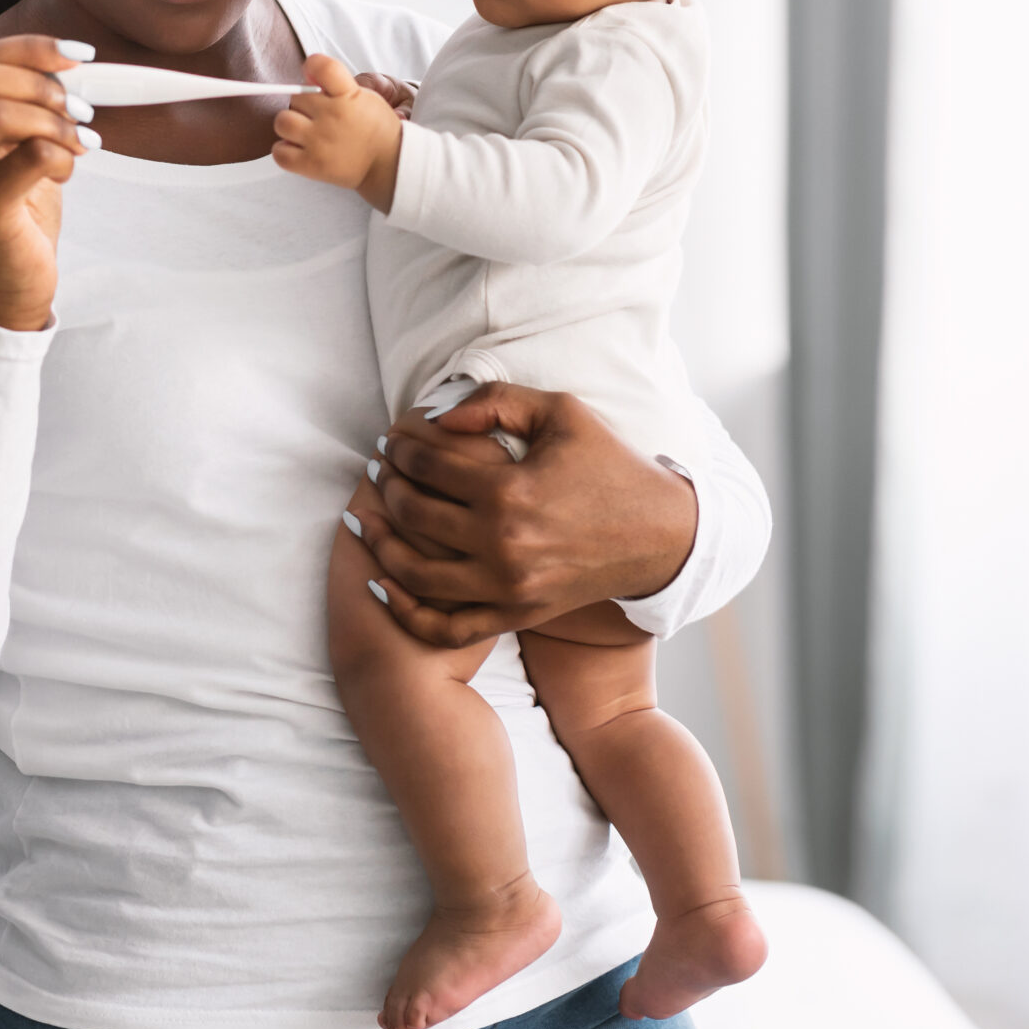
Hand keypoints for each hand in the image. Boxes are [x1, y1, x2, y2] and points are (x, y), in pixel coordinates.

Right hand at [0, 35, 96, 332]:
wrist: (9, 286)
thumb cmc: (14, 212)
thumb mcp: (13, 146)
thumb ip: (23, 103)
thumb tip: (68, 64)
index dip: (29, 49)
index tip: (77, 55)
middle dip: (39, 83)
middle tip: (80, 108)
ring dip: (55, 123)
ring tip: (79, 145)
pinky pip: (29, 155)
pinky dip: (61, 155)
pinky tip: (66, 173)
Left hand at [271, 54, 405, 209]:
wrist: (388, 163)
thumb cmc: (375, 130)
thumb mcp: (364, 97)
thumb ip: (336, 84)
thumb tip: (308, 75)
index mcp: (348, 96)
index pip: (323, 67)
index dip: (312, 66)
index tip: (312, 74)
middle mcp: (332, 116)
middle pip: (296, 97)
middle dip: (303, 105)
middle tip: (315, 115)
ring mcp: (319, 141)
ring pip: (282, 122)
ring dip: (289, 126)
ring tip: (303, 133)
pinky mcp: (311, 164)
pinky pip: (279, 152)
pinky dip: (284, 151)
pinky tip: (298, 149)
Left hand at [357, 382, 697, 647]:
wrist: (659, 536)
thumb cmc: (608, 465)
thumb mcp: (560, 413)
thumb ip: (495, 402)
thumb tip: (435, 414)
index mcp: (510, 489)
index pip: (426, 466)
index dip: (399, 449)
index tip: (391, 442)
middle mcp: (502, 543)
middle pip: (413, 514)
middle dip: (385, 487)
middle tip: (378, 472)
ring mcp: (507, 587)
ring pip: (415, 573)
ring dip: (381, 543)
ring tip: (368, 519)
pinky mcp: (515, 615)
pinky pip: (445, 626)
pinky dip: (406, 610)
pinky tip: (383, 583)